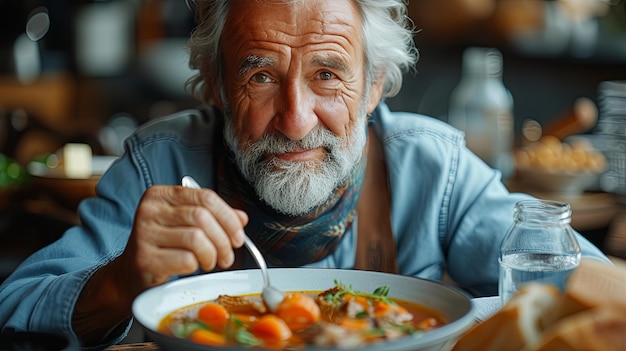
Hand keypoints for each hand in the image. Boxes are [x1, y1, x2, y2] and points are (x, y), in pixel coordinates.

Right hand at [73, 185, 246, 343]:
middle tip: (227, 255)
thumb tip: (242, 218)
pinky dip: (196, 265)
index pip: (205, 197)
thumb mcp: (186, 225)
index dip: (228, 217)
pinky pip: (186, 259)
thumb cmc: (163, 246)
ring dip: (212, 254)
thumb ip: (214, 217)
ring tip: (210, 262)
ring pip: (197, 238)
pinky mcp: (144, 258)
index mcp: (161, 194)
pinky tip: (192, 267)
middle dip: (223, 240)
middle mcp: (149, 209)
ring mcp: (144, 233)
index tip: (238, 235)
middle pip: (203, 217)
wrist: (131, 274)